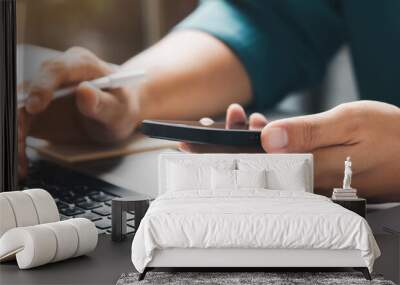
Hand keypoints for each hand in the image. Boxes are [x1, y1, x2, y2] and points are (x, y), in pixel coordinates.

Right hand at [18, 47, 141, 176]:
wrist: (117, 114)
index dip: (42, 86)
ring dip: (15, 130)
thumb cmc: (121, 107)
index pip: (56, 69)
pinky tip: (20, 159)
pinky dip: (17, 139)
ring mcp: (45, 89)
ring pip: (20, 105)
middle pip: (30, 88)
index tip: (35, 106)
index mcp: (81, 64)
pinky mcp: (37, 107)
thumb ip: (102, 103)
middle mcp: (58, 73)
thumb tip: (84, 91)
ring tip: (19, 156)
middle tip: (20, 139)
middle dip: (21, 114)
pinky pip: (21, 121)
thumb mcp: (119, 110)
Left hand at [182, 101, 399, 201]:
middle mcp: (304, 176)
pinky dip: (267, 143)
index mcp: (307, 167)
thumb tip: (267, 136)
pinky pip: (282, 159)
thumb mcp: (349, 122)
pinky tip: (264, 129)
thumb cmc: (391, 137)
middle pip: (252, 164)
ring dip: (246, 139)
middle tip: (209, 127)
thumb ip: (306, 130)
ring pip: (266, 161)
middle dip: (225, 144)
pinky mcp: (315, 171)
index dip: (218, 152)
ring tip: (238, 119)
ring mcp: (309, 176)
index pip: (250, 163)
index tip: (194, 142)